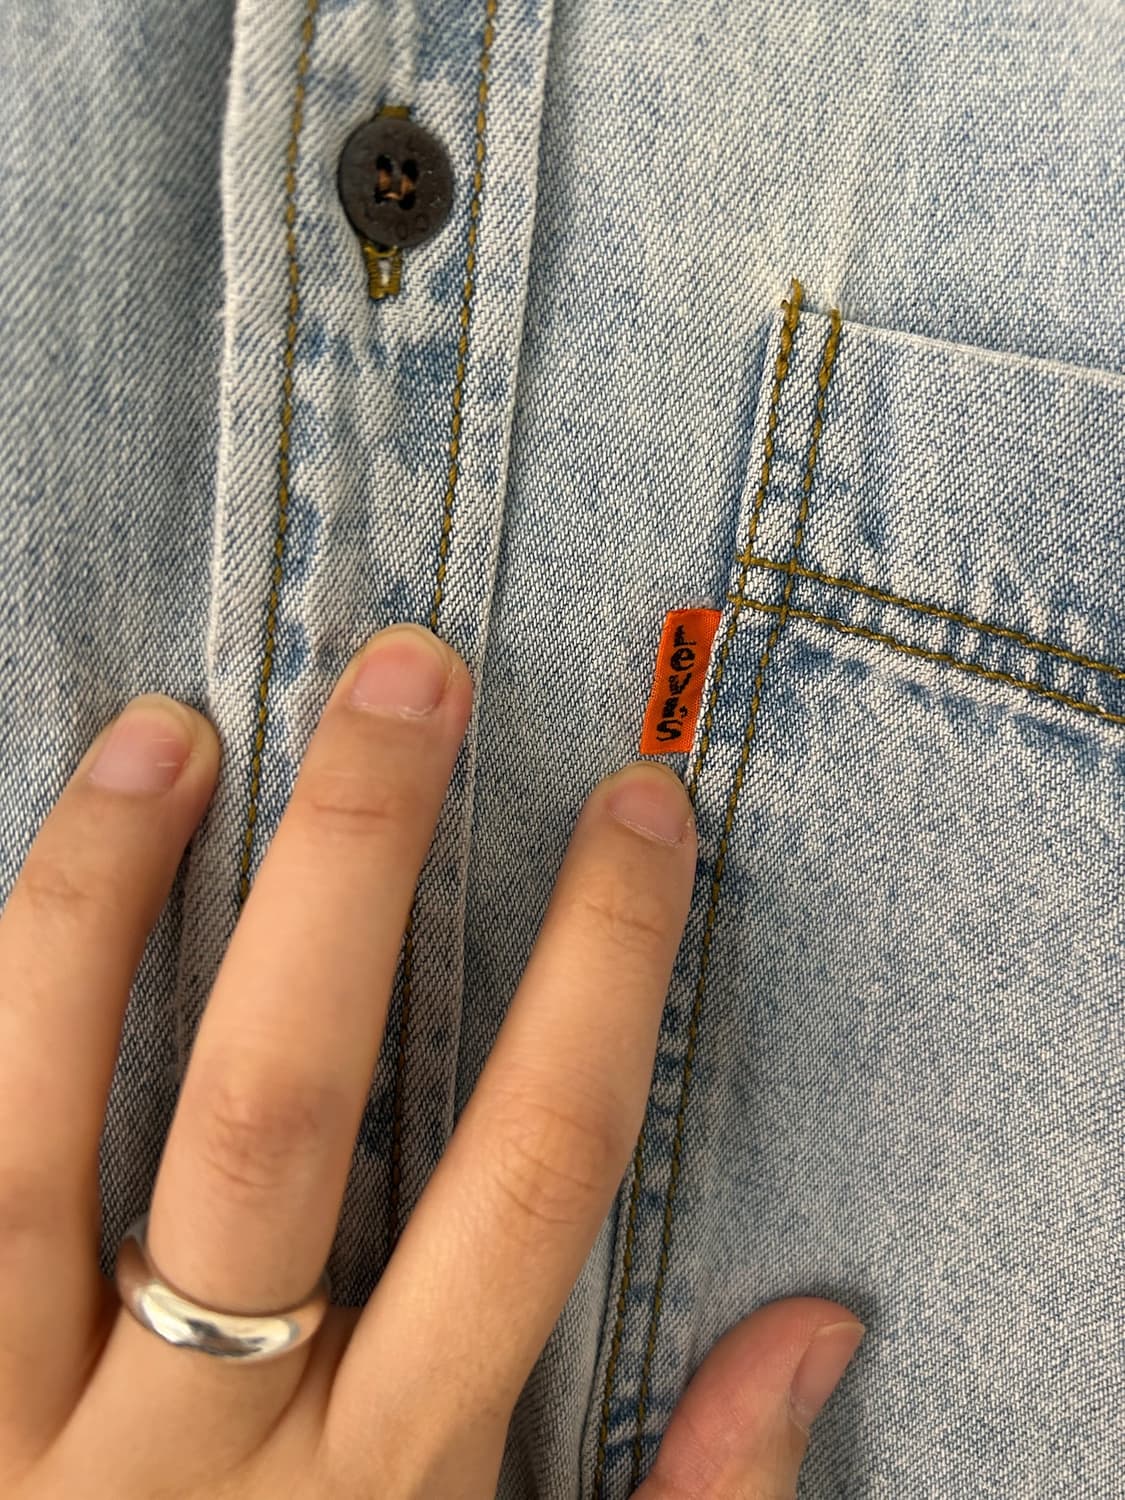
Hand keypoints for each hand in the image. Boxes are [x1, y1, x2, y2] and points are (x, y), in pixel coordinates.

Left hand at [0, 622, 862, 1497]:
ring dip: (103, 915)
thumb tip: (820, 1330)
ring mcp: (10, 1449)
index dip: (600, 970)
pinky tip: (20, 903)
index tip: (635, 806)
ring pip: (34, 1143)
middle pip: (284, 1110)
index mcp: (385, 1498)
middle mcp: (196, 1462)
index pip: (532, 1176)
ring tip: (166, 737)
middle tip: (404, 673)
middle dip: (359, 866)